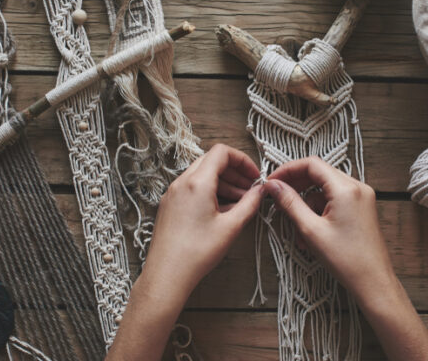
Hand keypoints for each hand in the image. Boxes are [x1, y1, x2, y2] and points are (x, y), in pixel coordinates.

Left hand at [107, 144, 263, 360]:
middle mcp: (181, 183)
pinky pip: (191, 189)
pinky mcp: (168, 206)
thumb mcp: (231, 227)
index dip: (242, 160)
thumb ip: (249, 204)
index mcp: (197, 183)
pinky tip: (222, 211)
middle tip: (250, 189)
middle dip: (234, 172)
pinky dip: (209, 193)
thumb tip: (260, 192)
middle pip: (211, 162)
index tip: (254, 176)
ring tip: (240, 203)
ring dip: (222, 183)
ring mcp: (172, 194)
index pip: (222, 153)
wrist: (167, 275)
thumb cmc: (196, 253)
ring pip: (201, 176)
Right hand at [262, 157, 394, 304]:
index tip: (272, 182)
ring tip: (297, 229)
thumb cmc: (346, 259)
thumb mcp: (311, 230)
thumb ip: (290, 203)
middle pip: (319, 175)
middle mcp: (357, 187)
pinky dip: (319, 212)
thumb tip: (273, 185)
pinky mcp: (362, 208)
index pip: (311, 164)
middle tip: (278, 201)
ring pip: (325, 190)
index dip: (288, 170)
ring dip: (307, 205)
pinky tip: (311, 234)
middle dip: (296, 188)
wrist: (373, 282)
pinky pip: (334, 201)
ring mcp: (362, 197)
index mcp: (346, 189)